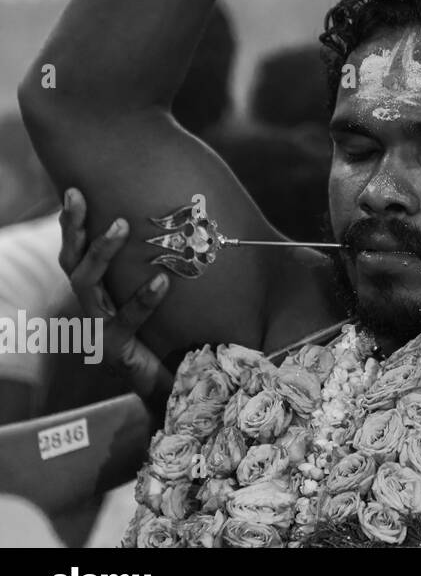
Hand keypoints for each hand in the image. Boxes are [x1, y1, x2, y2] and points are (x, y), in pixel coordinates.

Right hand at [58, 189, 173, 421]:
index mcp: (101, 293)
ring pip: (86, 284)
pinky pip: (125, 320)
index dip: (73, 224)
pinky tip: (161, 281)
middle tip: (81, 196)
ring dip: (101, 251)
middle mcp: (92, 308)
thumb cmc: (172, 334)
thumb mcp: (166, 296)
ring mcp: (99, 329)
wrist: (175, 385)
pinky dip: (143, 299)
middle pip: (71, 263)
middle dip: (73, 227)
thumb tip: (194, 224)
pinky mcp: (115, 350)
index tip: (75, 190)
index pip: (78, 253)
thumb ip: (168, 265)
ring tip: (122, 226)